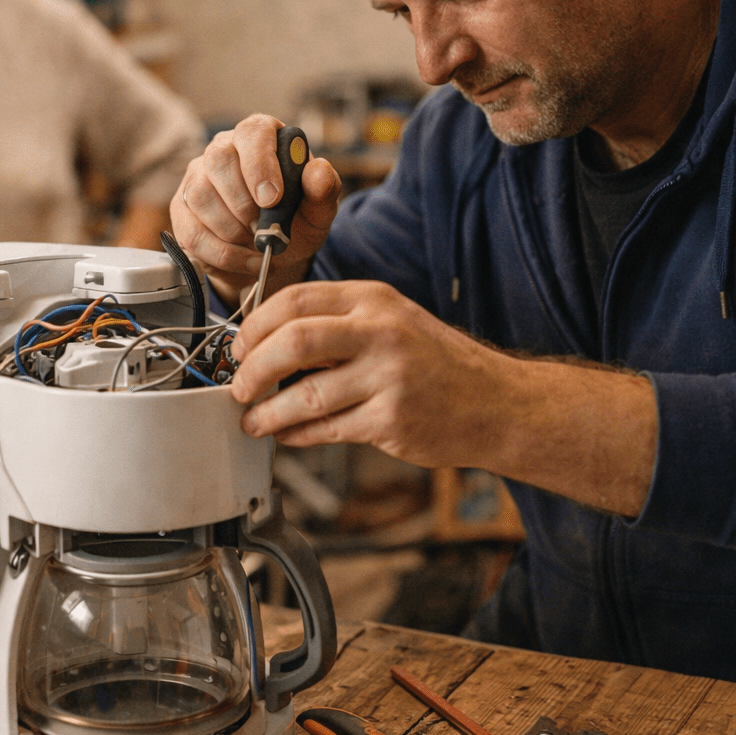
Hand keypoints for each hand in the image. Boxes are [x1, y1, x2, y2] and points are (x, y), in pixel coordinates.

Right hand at [172, 114, 341, 307]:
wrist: (272, 252)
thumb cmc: (295, 220)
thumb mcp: (318, 210)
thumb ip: (323, 190)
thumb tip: (318, 171)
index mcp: (261, 137)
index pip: (252, 133)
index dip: (260, 164)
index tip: (272, 198)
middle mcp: (223, 149)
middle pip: (217, 160)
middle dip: (242, 201)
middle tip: (262, 228)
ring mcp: (197, 178)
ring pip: (198, 195)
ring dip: (231, 230)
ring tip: (257, 245)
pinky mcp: (182, 210)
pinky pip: (190, 231)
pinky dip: (221, 253)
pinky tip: (245, 260)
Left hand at [229, 280, 659, 515]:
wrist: (496, 403)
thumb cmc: (436, 364)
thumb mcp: (391, 322)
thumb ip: (337, 325)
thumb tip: (268, 343)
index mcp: (373, 300)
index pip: (295, 300)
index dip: (255, 325)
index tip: (239, 348)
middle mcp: (380, 332)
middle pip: (292, 341)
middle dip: (252, 368)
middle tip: (239, 387)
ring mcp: (388, 376)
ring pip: (304, 395)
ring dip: (267, 412)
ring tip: (253, 421)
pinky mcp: (392, 419)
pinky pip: (327, 428)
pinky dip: (297, 434)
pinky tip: (287, 434)